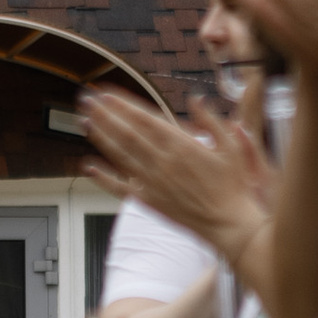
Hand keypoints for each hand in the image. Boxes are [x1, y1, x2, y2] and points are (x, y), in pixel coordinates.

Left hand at [80, 89, 271, 261]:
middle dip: (104, 115)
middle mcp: (163, 161)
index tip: (106, 93)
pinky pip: (121, 187)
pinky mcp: (150, 201)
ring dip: (101, 137)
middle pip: (126, 133)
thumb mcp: (232, 146)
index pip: (145, 119)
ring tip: (84, 121)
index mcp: (182, 144)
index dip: (123, 105)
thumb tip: (195, 99)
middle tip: (86, 100)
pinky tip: (89, 166)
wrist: (229, 223)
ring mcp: (153, 182)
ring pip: (120, 156)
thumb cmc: (234, 185)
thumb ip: (211, 121)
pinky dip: (103, 177)